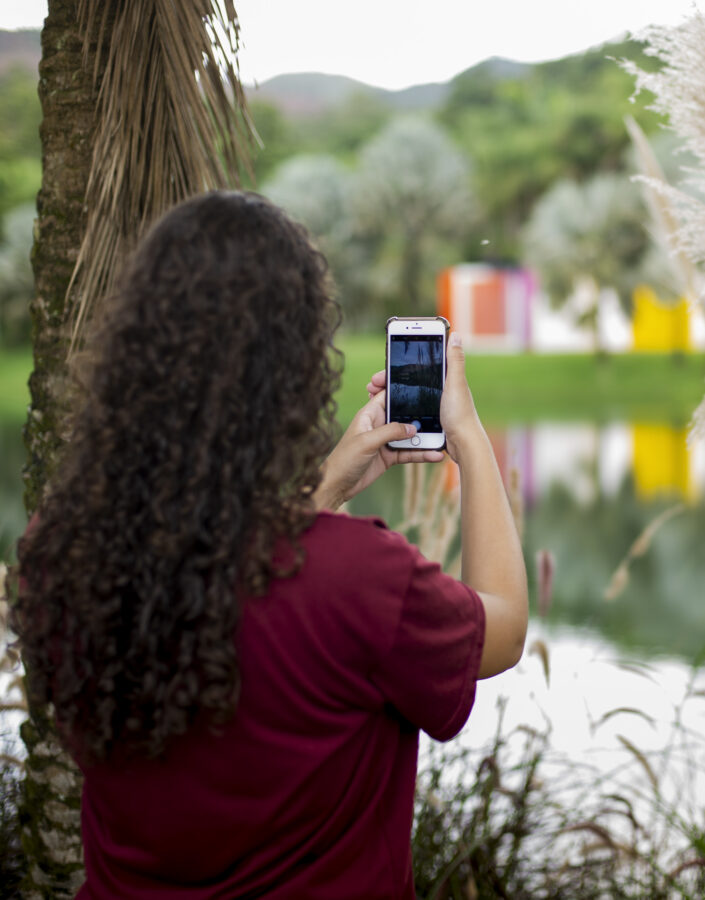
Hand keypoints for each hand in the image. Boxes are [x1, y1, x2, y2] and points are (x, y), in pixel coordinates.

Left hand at [314, 389, 443, 510]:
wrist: (338, 485)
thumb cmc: (344, 459)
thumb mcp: (367, 442)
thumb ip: (390, 432)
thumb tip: (413, 427)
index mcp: (369, 415)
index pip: (387, 395)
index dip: (401, 389)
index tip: (421, 385)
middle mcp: (379, 425)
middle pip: (403, 415)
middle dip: (420, 415)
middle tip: (440, 415)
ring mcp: (385, 441)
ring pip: (409, 436)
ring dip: (424, 438)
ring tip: (441, 440)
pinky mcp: (390, 456)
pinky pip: (409, 452)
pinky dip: (421, 454)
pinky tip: (434, 455)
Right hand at [366, 333, 480, 464]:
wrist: (463, 445)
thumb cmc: (460, 414)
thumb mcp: (455, 383)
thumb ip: (454, 360)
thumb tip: (455, 334)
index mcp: (444, 380)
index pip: (415, 368)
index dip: (397, 367)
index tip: (381, 370)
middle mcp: (438, 391)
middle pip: (407, 382)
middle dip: (388, 382)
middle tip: (371, 385)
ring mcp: (433, 407)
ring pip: (406, 397)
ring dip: (388, 396)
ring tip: (372, 398)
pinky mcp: (430, 421)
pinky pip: (408, 412)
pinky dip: (395, 411)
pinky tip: (385, 413)